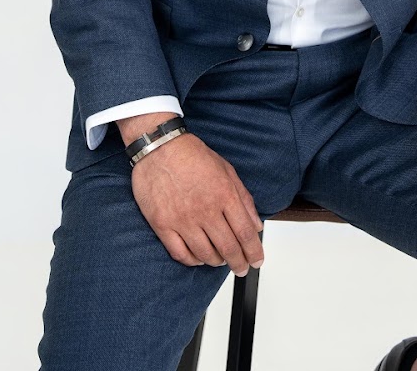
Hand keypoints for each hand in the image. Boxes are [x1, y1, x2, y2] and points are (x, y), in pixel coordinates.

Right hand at [129, 132, 264, 275]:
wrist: (159, 147)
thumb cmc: (192, 156)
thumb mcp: (226, 170)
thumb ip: (243, 199)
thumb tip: (256, 224)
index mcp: (224, 194)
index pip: (245, 232)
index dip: (254, 251)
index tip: (257, 260)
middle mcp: (205, 210)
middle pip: (228, 248)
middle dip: (239, 263)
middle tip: (242, 268)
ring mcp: (183, 219)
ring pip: (205, 254)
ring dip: (217, 262)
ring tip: (221, 261)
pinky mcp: (163, 225)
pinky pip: (180, 254)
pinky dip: (193, 261)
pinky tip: (199, 258)